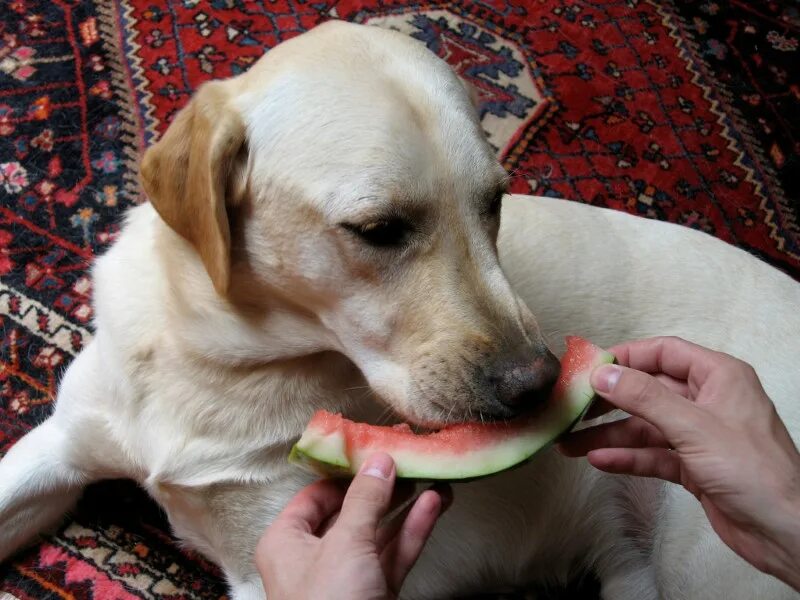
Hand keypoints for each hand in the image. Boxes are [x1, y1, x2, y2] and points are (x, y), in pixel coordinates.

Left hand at [256, 453, 447, 599]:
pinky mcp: (373, 595)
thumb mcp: (345, 544)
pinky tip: (434, 504)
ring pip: (379, 533)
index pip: (316, 494)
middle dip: (385, 486)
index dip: (346, 470)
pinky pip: (394, 555)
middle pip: (352, 511)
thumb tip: (380, 459)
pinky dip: (413, 530)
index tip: (376, 446)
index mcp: (287, 541)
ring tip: (433, 475)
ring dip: (406, 506)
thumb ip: (365, 499)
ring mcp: (347, 578)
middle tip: (411, 458)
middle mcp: (314, 557)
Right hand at [559, 336, 799, 589]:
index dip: (626, 357)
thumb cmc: (753, 471)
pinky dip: (627, 457)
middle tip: (573, 407)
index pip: (663, 353)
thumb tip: (602, 374)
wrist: (784, 532)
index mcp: (718, 376)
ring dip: (609, 434)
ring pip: (644, 426)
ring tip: (570, 443)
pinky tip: (599, 461)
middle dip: (609, 400)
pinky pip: (652, 454)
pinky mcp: (693, 466)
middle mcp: (707, 401)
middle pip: (648, 390)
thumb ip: (644, 397)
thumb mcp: (693, 426)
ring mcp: (699, 435)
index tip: (589, 367)